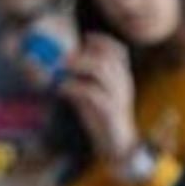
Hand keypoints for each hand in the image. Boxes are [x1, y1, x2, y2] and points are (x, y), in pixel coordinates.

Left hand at [60, 33, 138, 163]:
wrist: (117, 146)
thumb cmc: (103, 120)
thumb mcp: (93, 96)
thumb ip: (83, 80)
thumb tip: (63, 67)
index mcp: (122, 78)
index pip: (118, 50)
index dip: (101, 41)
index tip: (84, 38)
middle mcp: (123, 83)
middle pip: (106, 56)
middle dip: (82, 53)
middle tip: (62, 58)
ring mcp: (118, 96)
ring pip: (100, 69)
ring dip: (78, 64)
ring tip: (61, 69)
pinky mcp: (109, 110)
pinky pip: (91, 91)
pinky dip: (73, 86)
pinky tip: (61, 88)